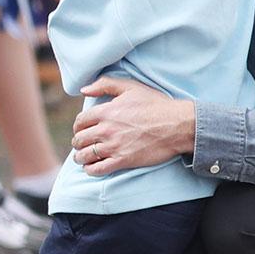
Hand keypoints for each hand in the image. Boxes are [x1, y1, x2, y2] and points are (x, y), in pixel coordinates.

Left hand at [70, 76, 194, 176]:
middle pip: (79, 139)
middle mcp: (106, 129)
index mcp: (106, 111)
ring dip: (80, 157)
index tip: (81, 130)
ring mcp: (114, 146)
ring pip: (84, 155)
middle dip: (78, 142)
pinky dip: (90, 169)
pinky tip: (91, 167)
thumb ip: (104, 85)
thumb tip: (83, 90)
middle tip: (81, 144)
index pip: (80, 121)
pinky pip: (97, 169)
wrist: (176, 125)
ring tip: (82, 157)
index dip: (78, 126)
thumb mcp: (130, 87)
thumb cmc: (155, 104)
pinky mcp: (123, 161)